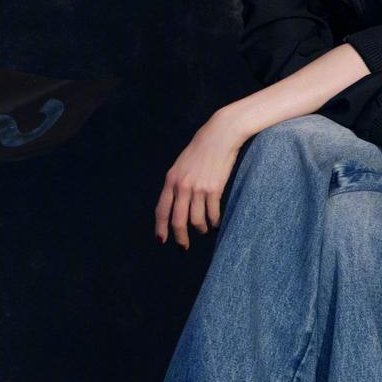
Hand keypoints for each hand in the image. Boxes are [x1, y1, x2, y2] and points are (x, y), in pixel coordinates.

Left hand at [155, 111, 243, 248]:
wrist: (220, 135)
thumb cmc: (202, 148)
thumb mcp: (181, 164)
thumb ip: (176, 182)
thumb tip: (176, 203)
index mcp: (171, 180)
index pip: (161, 210)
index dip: (160, 228)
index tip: (161, 240)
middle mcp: (182, 186)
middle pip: (177, 220)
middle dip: (180, 237)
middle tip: (183, 246)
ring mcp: (198, 188)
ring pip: (196, 220)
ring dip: (200, 229)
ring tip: (204, 230)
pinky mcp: (214, 189)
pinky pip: (212, 213)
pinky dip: (214, 221)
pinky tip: (216, 223)